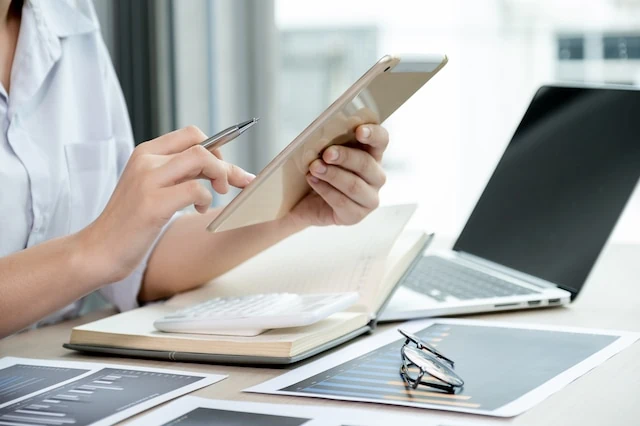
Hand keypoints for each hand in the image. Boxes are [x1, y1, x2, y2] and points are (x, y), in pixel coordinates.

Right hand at [80, 126, 254, 281]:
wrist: (99, 250)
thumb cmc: (131, 223)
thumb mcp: (153, 188)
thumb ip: (180, 174)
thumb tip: (220, 167)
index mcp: (146, 153)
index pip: (191, 134)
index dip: (217, 148)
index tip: (226, 169)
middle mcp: (146, 160)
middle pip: (201, 145)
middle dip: (226, 164)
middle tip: (231, 185)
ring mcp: (148, 180)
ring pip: (202, 159)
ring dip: (221, 176)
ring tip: (218, 195)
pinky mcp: (152, 203)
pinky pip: (195, 189)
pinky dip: (206, 199)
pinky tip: (198, 211)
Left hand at [288, 124, 388, 227]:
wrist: (303, 201)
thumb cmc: (318, 172)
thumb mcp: (323, 154)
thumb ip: (330, 143)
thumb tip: (323, 135)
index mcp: (372, 155)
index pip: (381, 141)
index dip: (373, 134)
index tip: (359, 130)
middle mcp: (376, 177)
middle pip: (366, 164)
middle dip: (345, 156)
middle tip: (326, 153)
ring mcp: (369, 198)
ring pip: (354, 185)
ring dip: (333, 174)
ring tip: (314, 168)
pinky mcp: (356, 215)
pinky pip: (342, 202)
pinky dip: (325, 190)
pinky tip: (313, 181)